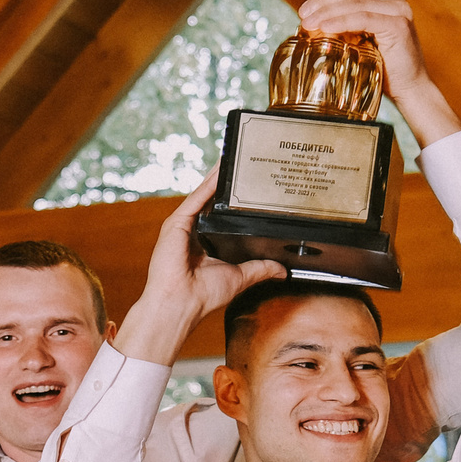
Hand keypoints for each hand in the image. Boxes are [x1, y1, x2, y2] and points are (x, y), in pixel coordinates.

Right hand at [111, 177, 285, 363]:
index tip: (246, 186)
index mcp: (203, 243)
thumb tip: (283, 270)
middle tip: (241, 163)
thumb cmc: (203, 296)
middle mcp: (191, 231)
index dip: (231, 201)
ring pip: (204, 195)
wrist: (181, 304)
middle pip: (210, 201)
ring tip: (232, 157)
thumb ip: (260, 269)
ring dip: (217, 176)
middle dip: (224, 183)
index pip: (219, 216)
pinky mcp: (177, 223)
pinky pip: (197, 198)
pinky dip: (209, 184)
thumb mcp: (240, 277)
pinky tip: (221, 171)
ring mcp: (182, 226)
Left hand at [299, 0, 459, 145]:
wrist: (407, 87)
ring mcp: (399, 10)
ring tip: (308, 23)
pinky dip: (341, 22)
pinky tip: (326, 28)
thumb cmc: (383, 62)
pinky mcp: (398, 26)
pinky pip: (363, 18)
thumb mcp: (357, 33)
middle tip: (304, 12)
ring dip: (327, 11)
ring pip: (355, 1)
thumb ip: (341, 11)